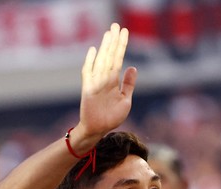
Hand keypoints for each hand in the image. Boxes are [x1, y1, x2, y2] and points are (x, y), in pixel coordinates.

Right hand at [73, 23, 137, 146]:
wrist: (98, 131)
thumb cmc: (111, 117)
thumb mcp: (125, 100)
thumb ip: (128, 85)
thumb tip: (132, 67)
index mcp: (113, 82)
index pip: (118, 59)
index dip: (121, 46)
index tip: (124, 32)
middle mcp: (104, 80)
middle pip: (110, 57)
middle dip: (113, 42)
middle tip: (116, 25)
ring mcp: (96, 84)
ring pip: (101, 61)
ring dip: (105, 47)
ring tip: (109, 33)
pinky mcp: (88, 90)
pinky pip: (88, 74)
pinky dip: (90, 62)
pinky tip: (94, 51)